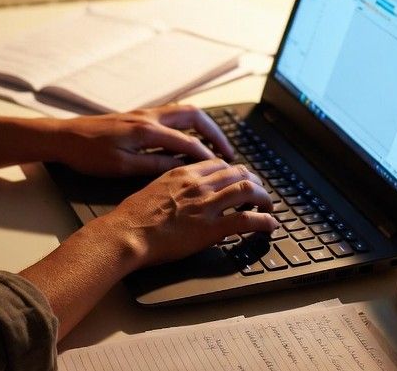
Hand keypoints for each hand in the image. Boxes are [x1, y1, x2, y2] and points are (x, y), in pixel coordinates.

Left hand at [47, 104, 234, 176]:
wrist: (64, 137)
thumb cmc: (89, 154)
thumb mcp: (122, 167)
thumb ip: (154, 165)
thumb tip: (181, 168)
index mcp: (147, 130)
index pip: (188, 142)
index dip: (208, 156)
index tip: (223, 169)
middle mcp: (150, 117)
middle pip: (193, 116)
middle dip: (214, 132)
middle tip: (228, 151)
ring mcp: (144, 114)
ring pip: (184, 112)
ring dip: (203, 126)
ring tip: (214, 144)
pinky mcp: (138, 117)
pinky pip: (172, 116)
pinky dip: (188, 125)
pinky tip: (188, 140)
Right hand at [100, 158, 277, 267]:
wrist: (126, 232)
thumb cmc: (133, 215)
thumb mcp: (154, 187)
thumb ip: (174, 184)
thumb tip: (184, 190)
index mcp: (184, 173)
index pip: (220, 164)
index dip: (235, 171)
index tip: (240, 179)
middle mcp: (199, 184)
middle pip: (238, 173)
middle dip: (254, 182)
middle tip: (260, 192)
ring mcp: (206, 205)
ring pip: (247, 190)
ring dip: (264, 198)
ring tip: (269, 206)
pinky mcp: (210, 228)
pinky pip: (246, 219)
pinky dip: (264, 220)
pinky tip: (270, 224)